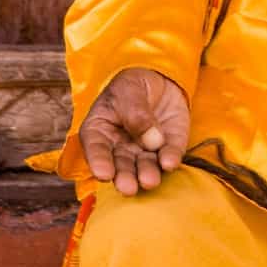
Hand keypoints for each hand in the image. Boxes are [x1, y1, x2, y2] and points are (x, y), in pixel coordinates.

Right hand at [79, 67, 189, 195]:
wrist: (160, 79)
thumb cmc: (132, 86)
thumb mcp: (128, 90)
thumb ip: (135, 112)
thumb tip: (151, 139)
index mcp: (99, 131)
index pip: (96, 149)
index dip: (98, 163)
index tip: (104, 174)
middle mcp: (120, 148)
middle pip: (121, 166)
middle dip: (125, 178)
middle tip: (129, 187)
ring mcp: (144, 152)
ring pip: (144, 167)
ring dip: (147, 174)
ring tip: (150, 181)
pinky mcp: (168, 149)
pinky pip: (169, 157)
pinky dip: (170, 161)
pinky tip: (170, 163)